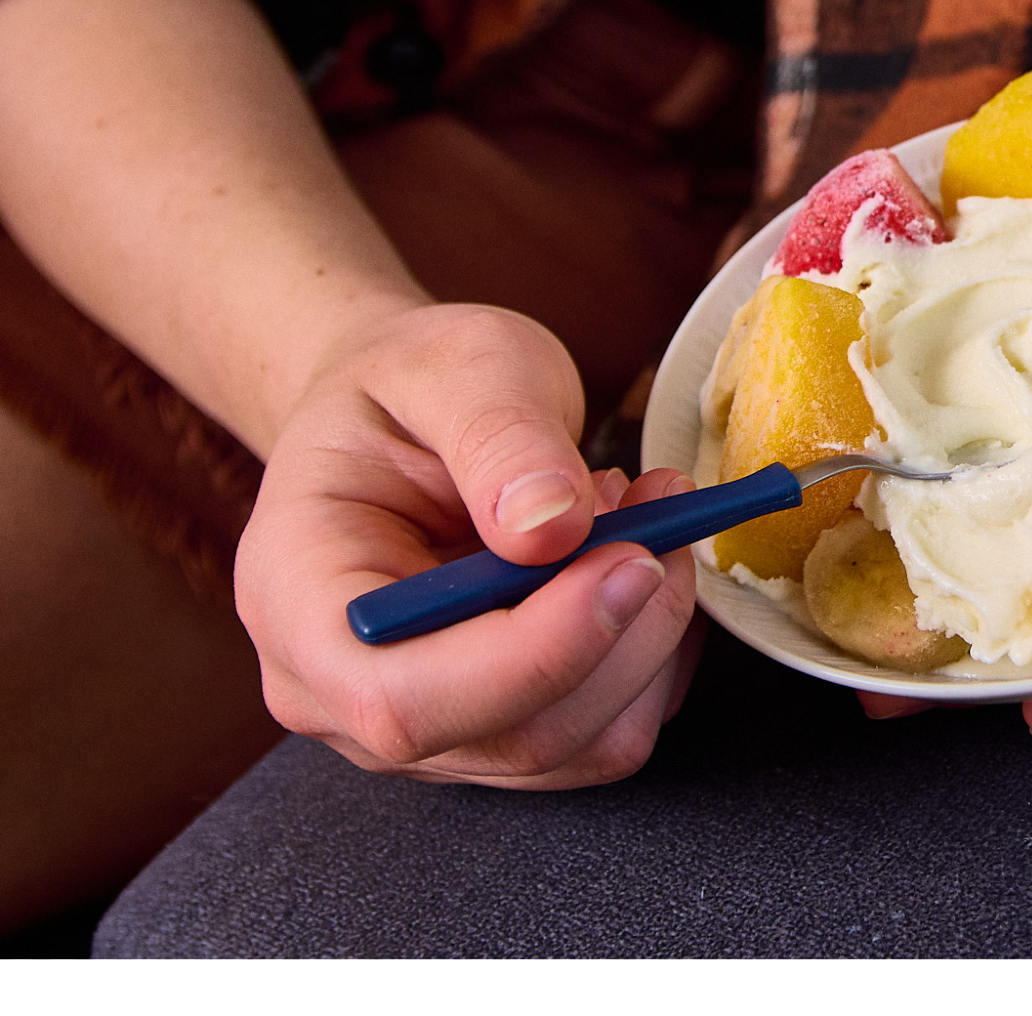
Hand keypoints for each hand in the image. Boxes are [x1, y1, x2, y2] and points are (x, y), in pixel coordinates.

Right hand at [236, 303, 703, 786]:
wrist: (405, 417)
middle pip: (511, 736)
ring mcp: (430, 727)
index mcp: (296, 603)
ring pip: (582, 744)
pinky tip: (634, 559)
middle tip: (658, 505)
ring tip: (639, 514)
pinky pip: (615, 732)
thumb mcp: (455, 363)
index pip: (400, 697)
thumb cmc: (414, 387)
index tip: (629, 560)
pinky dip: (656, 647)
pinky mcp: (506, 730)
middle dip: (621, 630)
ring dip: (650, 633)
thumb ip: (500, 433)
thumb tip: (554, 526)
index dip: (531, 653)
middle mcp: (345, 696)